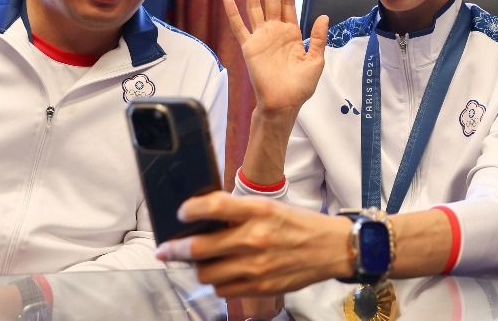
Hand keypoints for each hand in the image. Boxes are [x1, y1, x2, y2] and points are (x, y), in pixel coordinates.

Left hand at [155, 193, 351, 297]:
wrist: (332, 248)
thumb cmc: (300, 225)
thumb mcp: (271, 207)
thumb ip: (239, 212)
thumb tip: (204, 218)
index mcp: (258, 211)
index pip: (213, 206)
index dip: (190, 209)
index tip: (181, 213)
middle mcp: (255, 238)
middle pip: (200, 248)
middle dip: (175, 250)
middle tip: (166, 250)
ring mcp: (257, 266)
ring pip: (207, 273)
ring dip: (198, 268)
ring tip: (199, 263)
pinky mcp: (260, 286)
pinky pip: (223, 290)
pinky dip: (217, 283)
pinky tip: (221, 274)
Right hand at [223, 0, 329, 118]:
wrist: (283, 104)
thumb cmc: (300, 86)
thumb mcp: (316, 60)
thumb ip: (318, 38)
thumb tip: (324, 16)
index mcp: (292, 32)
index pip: (288, 3)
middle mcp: (275, 31)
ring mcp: (261, 37)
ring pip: (255, 8)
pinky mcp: (249, 47)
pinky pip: (239, 27)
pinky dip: (233, 13)